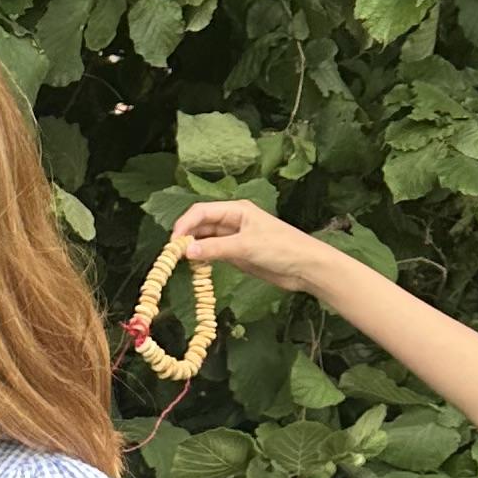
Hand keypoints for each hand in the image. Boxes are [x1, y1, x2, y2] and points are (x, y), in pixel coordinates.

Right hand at [170, 198, 338, 297]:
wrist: (306, 267)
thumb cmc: (281, 249)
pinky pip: (214, 252)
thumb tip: (186, 251)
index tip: (173, 243)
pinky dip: (203, 258)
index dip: (184, 224)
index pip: (201, 211)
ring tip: (180, 262)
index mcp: (236, 210)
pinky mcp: (238, 254)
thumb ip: (215, 248)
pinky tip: (196, 267)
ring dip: (193, 248)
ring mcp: (235, 238)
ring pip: (205, 239)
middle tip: (172, 255)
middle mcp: (233, 221)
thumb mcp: (246, 246)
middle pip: (201, 224)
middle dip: (186, 236)